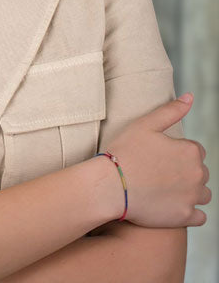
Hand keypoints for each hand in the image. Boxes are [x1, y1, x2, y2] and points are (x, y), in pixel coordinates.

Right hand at [104, 93, 210, 227]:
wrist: (110, 185)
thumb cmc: (124, 152)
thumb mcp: (145, 124)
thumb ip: (171, 110)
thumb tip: (190, 97)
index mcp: (190, 151)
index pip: (195, 150)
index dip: (176, 151)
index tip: (158, 155)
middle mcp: (198, 174)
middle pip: (200, 172)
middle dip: (184, 171)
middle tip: (158, 171)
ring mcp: (193, 197)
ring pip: (202, 194)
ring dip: (190, 191)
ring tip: (164, 188)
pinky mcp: (185, 217)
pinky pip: (199, 216)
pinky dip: (189, 211)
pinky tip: (171, 205)